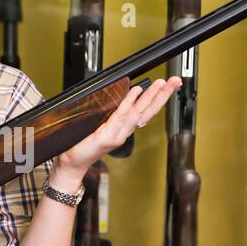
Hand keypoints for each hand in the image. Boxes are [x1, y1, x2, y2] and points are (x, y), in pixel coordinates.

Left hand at [57, 76, 182, 174]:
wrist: (71, 164)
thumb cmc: (83, 145)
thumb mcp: (100, 127)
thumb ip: (111, 114)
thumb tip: (119, 95)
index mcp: (124, 129)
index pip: (145, 112)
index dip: (159, 98)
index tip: (168, 85)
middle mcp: (123, 132)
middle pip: (148, 111)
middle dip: (163, 95)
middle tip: (175, 82)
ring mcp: (117, 135)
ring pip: (137, 112)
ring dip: (151, 97)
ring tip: (161, 84)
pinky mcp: (107, 137)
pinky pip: (119, 116)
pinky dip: (128, 103)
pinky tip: (136, 92)